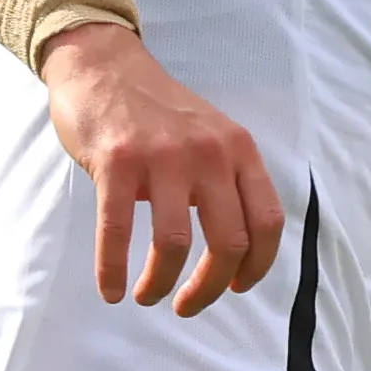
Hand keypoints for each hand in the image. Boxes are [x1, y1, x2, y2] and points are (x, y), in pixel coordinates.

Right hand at [40, 21, 283, 315]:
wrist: (103, 64)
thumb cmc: (155, 110)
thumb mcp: (210, 135)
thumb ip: (226, 180)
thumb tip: (233, 251)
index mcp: (238, 150)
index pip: (267, 222)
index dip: (256, 265)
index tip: (237, 286)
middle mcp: (208, 153)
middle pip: (227, 243)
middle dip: (209, 288)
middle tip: (188, 306)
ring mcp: (162, 156)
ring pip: (174, 244)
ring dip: (161, 284)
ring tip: (147, 296)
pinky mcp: (117, 162)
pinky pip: (118, 231)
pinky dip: (113, 269)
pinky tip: (111, 289)